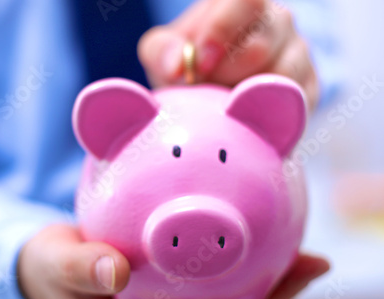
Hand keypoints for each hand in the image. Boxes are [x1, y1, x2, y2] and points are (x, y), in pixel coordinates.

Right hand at [18, 224, 328, 298]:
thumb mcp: (58, 266)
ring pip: (225, 297)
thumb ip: (82, 269)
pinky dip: (239, 260)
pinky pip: (210, 276)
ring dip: (267, 280)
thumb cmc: (51, 268)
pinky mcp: (167, 283)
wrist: (48, 263)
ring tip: (305, 257)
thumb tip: (116, 273)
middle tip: (313, 267)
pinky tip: (262, 240)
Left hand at [138, 0, 319, 110]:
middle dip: (224, 77)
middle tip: (205, 90)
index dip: (222, 31)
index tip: (199, 65)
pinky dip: (263, 115)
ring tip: (222, 102)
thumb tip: (177, 65)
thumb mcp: (163, 54)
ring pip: (280, 78)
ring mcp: (298, 53)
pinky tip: (243, 116)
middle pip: (260, 47)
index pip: (247, 0)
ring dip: (243, 99)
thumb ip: (162, 51)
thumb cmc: (187, 67)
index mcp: (243, 3)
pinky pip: (293, 104)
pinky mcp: (307, 88)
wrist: (210, 95)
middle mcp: (278, 21)